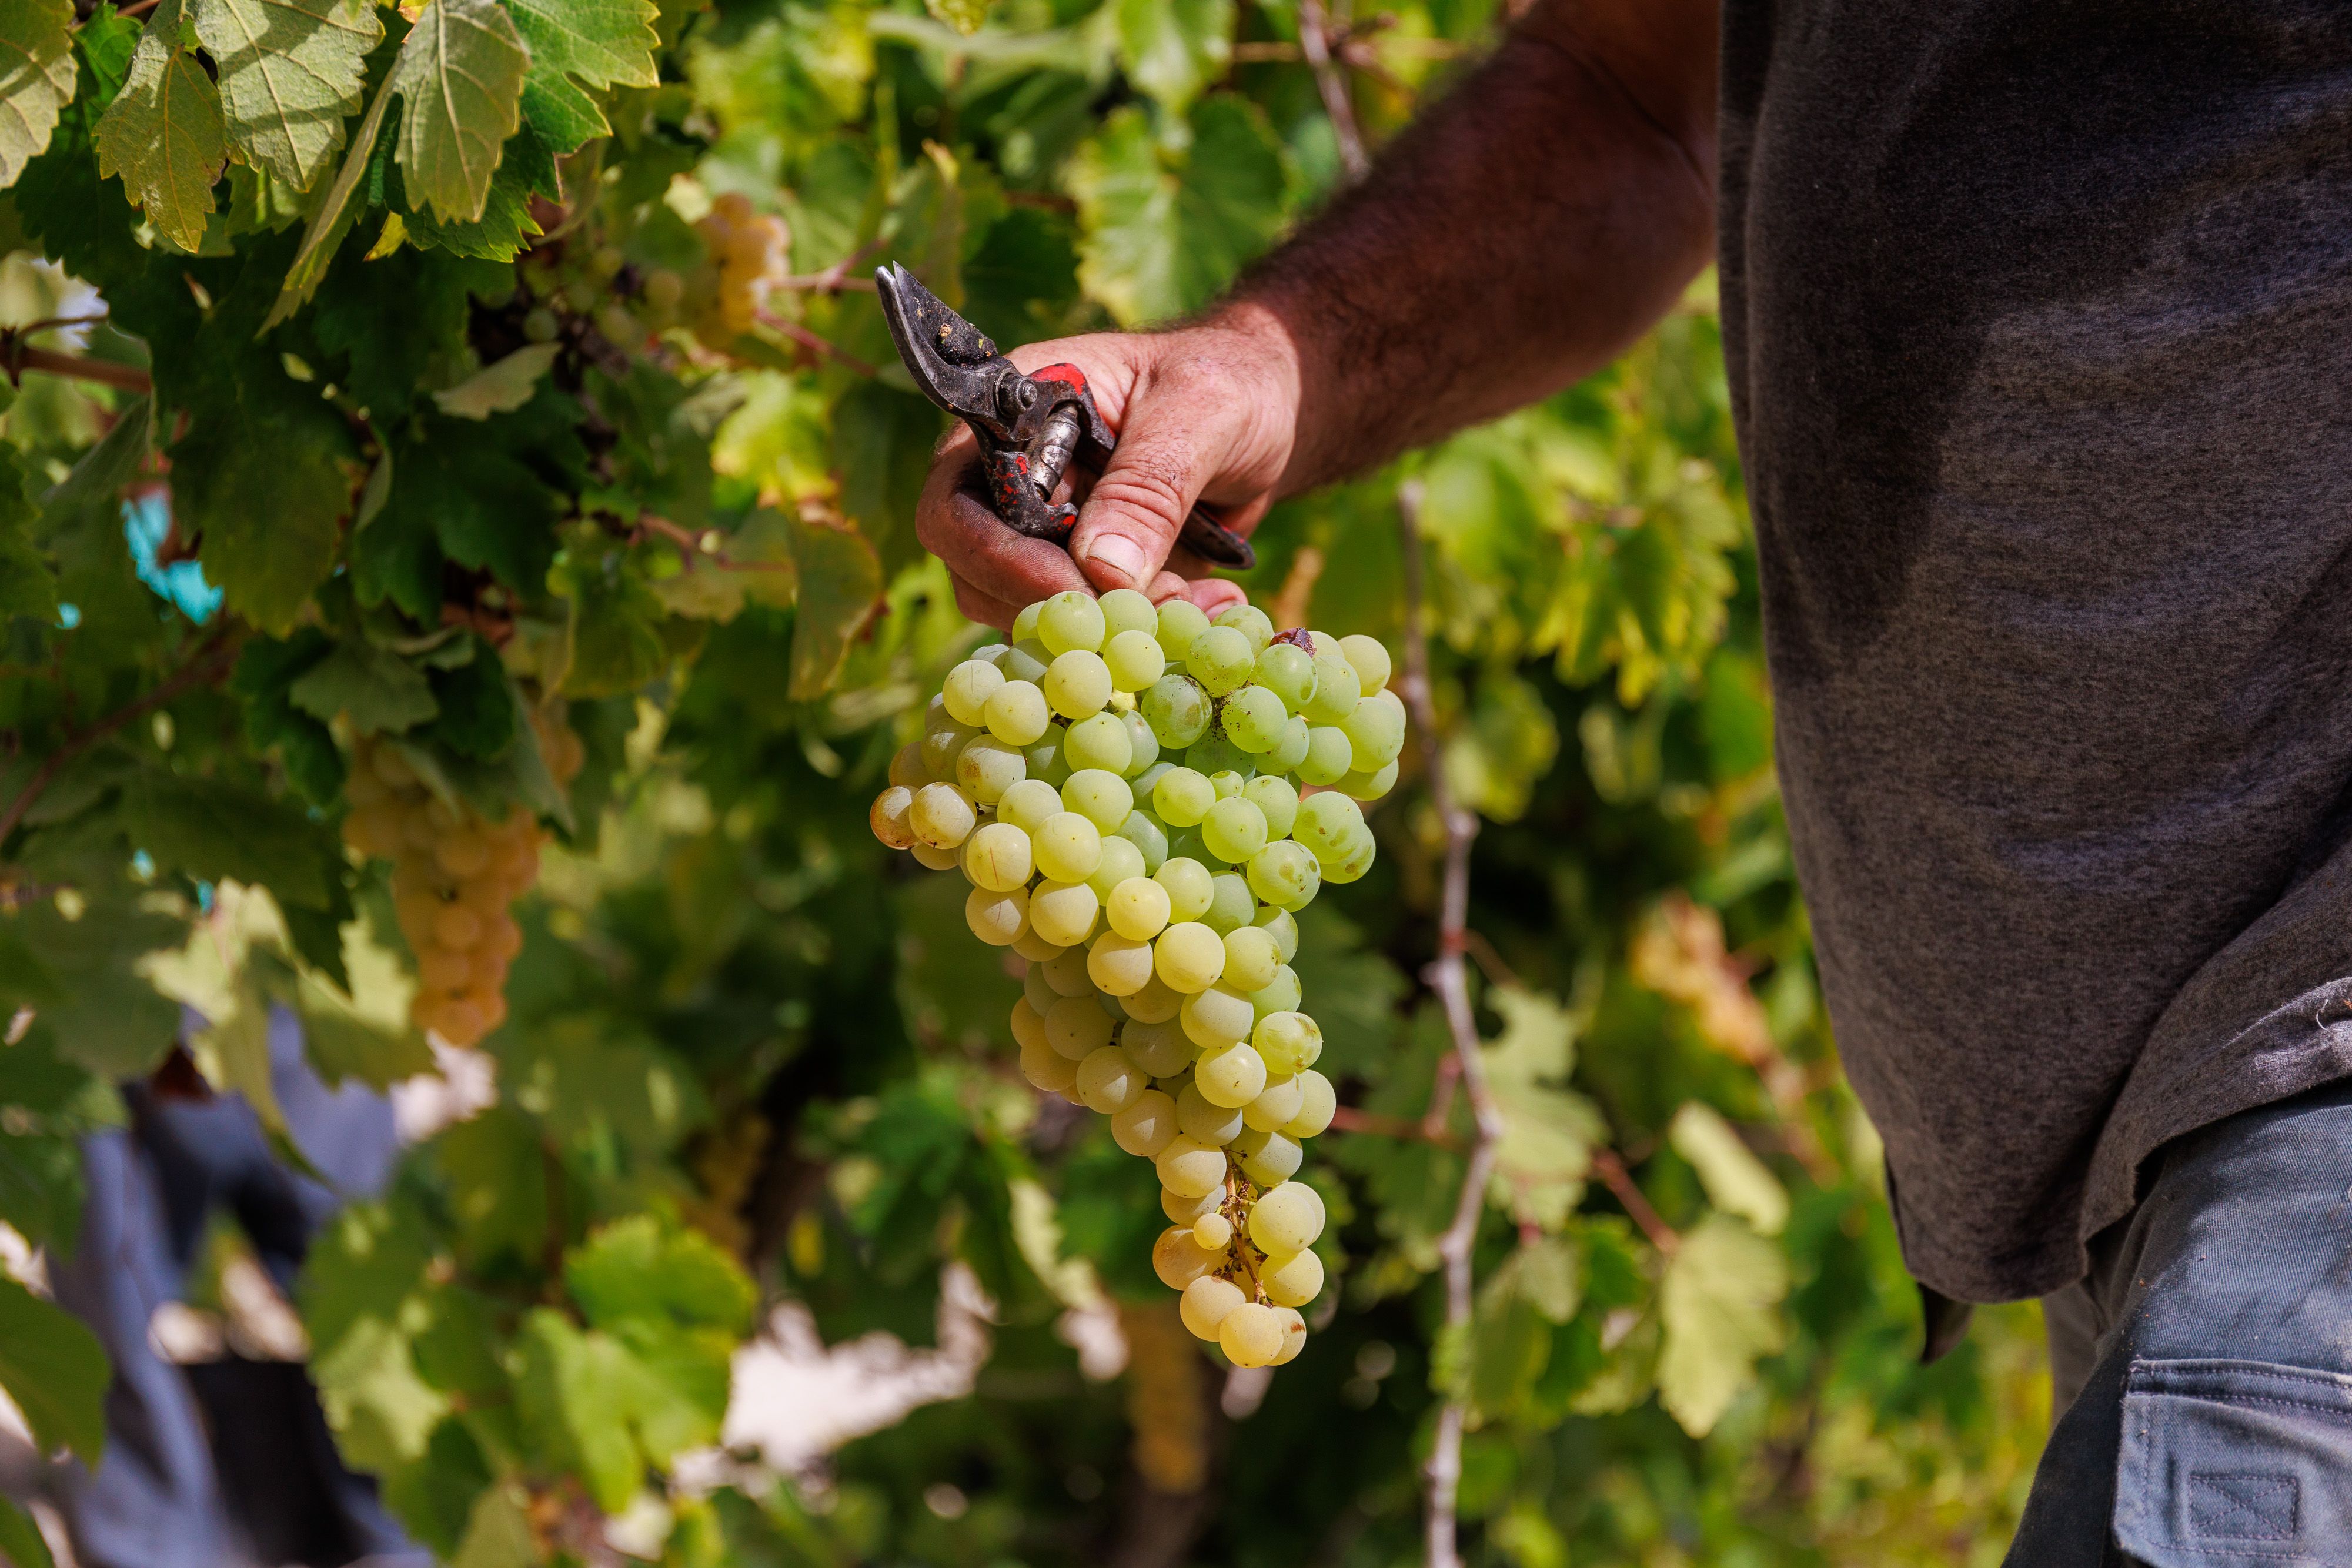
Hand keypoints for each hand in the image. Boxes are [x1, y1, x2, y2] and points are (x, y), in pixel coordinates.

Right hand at [914, 305, 1303, 628]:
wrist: (1273, 410)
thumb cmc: (1229, 381)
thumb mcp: (1201, 413)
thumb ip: (1149, 484)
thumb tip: (1102, 569)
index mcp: (1013, 416)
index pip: (955, 501)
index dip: (998, 555)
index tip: (1077, 587)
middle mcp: (1012, 479)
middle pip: (976, 571)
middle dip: (1057, 604)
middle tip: (1144, 612)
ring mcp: (1045, 533)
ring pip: (1026, 611)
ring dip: (1106, 628)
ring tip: (1191, 604)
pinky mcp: (1086, 574)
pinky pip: (1086, 626)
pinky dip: (1141, 634)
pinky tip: (1209, 610)